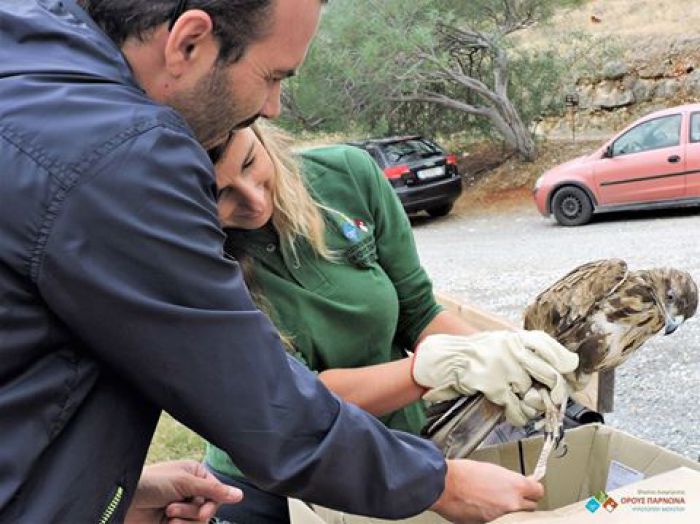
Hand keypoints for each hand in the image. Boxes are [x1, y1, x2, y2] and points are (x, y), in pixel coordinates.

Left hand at [125, 460, 242, 523]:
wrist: (124, 501)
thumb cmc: (151, 483)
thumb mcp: (184, 483)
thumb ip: (213, 491)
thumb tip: (239, 495)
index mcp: (196, 475)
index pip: (217, 493)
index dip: (212, 503)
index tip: (202, 510)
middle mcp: (191, 491)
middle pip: (209, 510)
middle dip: (192, 513)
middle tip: (173, 510)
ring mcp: (182, 508)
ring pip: (199, 523)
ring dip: (184, 522)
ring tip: (167, 515)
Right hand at [412, 331, 578, 425]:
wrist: (444, 359)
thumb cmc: (473, 353)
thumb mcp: (500, 342)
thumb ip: (525, 349)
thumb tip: (561, 363)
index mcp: (515, 338)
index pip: (550, 347)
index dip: (565, 362)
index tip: (571, 373)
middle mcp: (512, 351)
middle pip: (549, 375)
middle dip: (556, 391)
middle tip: (554, 399)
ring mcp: (504, 368)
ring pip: (534, 395)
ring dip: (533, 406)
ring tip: (526, 406)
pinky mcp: (494, 386)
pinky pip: (517, 407)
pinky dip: (519, 415)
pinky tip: (514, 413)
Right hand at [430, 459, 543, 522]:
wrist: (445, 485)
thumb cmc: (462, 474)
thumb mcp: (491, 469)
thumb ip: (508, 479)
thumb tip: (516, 483)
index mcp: (515, 485)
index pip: (538, 491)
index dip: (533, 489)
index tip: (529, 488)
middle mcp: (512, 503)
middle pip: (531, 506)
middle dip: (522, 501)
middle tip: (511, 495)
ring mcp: (502, 517)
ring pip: (515, 515)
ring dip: (509, 510)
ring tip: (494, 501)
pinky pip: (500, 521)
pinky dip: (495, 516)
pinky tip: (484, 507)